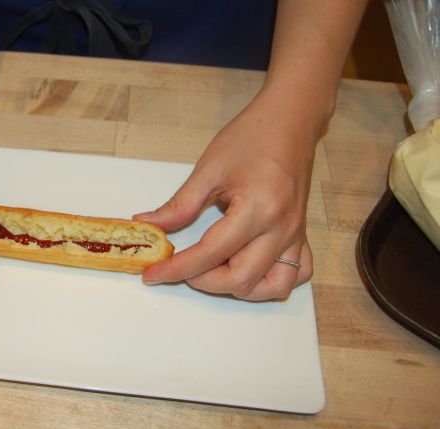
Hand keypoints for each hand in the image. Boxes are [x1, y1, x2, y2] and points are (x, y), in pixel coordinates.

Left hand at [135, 90, 315, 299]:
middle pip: (241, 280)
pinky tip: (246, 266)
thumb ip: (179, 205)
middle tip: (179, 267)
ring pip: (272, 286)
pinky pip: (295, 274)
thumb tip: (149, 225)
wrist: (289, 120)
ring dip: (237, 286)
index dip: (177, 269)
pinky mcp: (302, 235)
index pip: (211, 253)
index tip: (154, 274)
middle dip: (203, 281)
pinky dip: (270, 281)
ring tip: (211, 268)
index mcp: (258, 208)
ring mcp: (296, 234)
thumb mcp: (209, 169)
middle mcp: (282, 228)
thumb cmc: (251, 137)